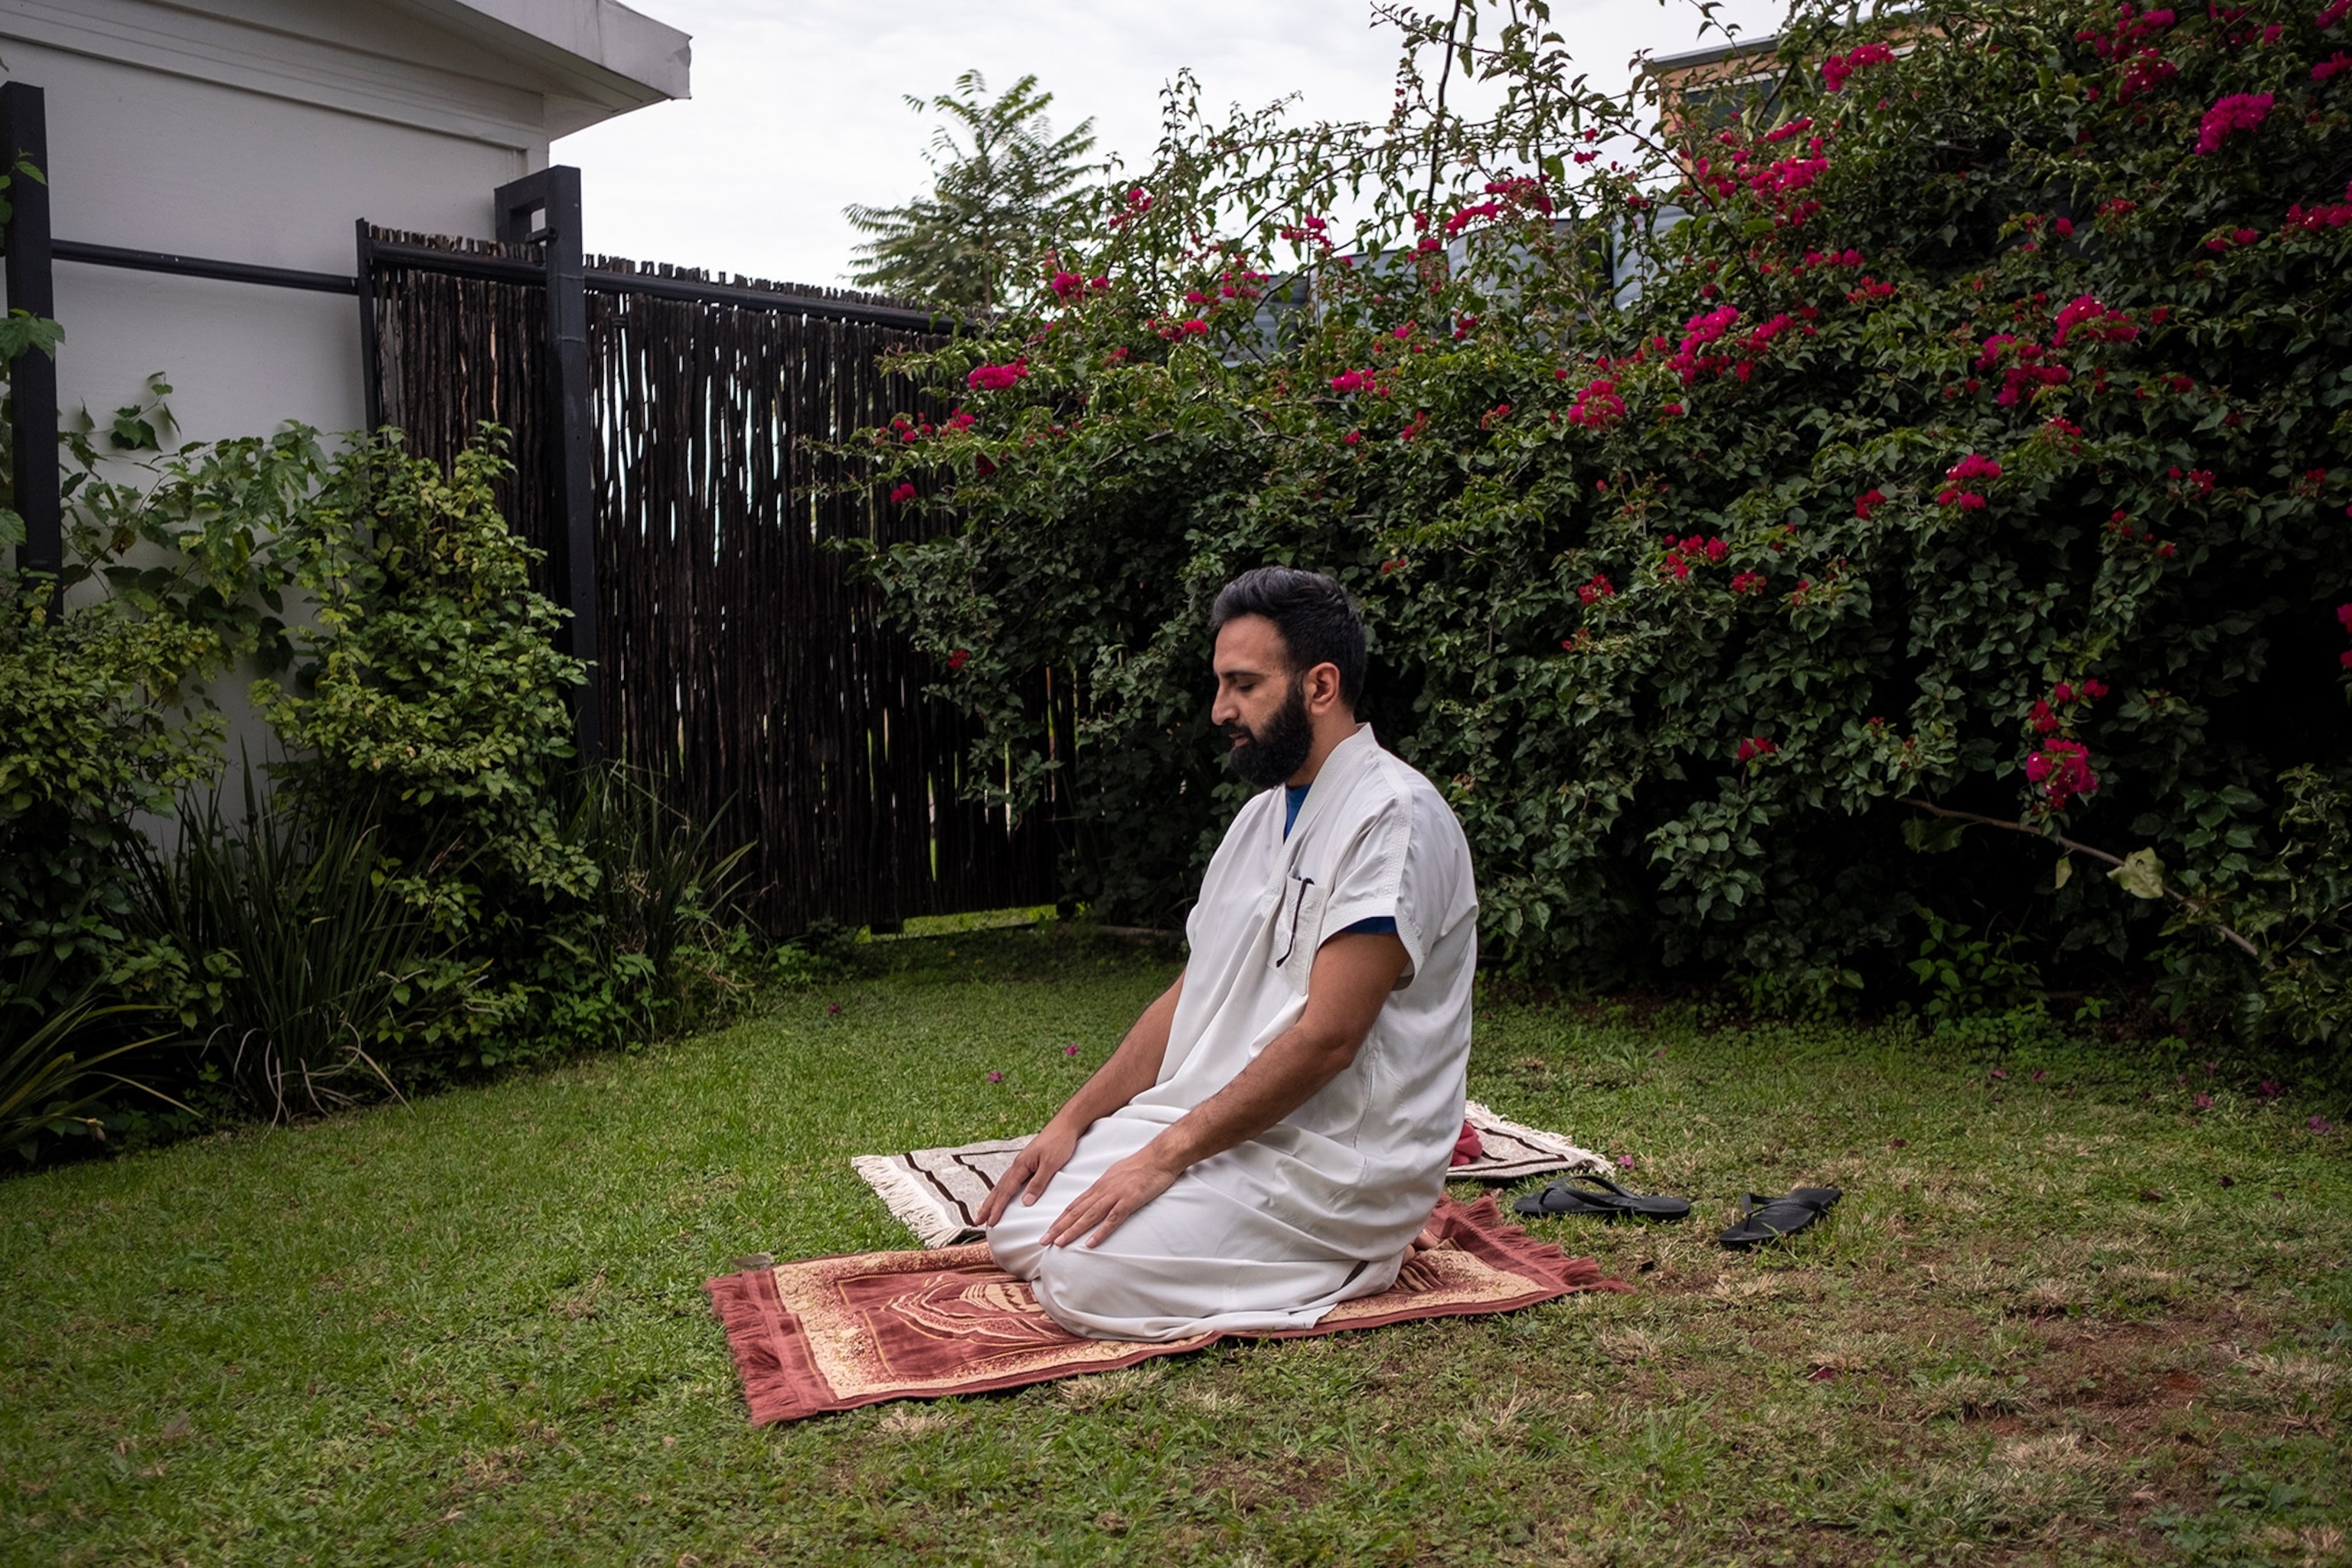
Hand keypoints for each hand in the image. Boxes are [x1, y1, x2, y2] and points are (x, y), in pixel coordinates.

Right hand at [976, 1123, 1079, 1227]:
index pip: (1006, 1191)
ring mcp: (1022, 1163)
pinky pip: (1011, 1180)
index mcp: (1021, 1165)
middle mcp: (1018, 1164)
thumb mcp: (1051, 1164)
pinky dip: (1004, 1190)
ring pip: (1003, 1184)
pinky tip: (1004, 1194)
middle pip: (999, 1188)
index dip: (997, 1208)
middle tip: (978, 1221)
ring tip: (986, 1211)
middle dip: (988, 1206)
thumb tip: (1025, 1202)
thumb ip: (1038, 1183)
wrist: (1066, 1124)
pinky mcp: (1028, 1162)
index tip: (990, 1222)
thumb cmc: (1060, 1142)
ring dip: (993, 1199)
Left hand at [1041, 1145, 1182, 1249]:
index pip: (1075, 1205)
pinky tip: (1090, 1243)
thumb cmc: (1141, 1165)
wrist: (1159, 1157)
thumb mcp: (1116, 1174)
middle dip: (1059, 1227)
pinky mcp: (1129, 1201)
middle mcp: (1103, 1191)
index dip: (1060, 1219)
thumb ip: (1105, 1187)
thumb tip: (1096, 1196)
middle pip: (1076, 1211)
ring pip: (1089, 1216)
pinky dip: (1100, 1232)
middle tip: (1044, 1241)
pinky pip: (1112, 1219)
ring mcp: (1115, 1196)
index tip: (1048, 1230)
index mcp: (1099, 1185)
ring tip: (1059, 1243)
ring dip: (1073, 1230)